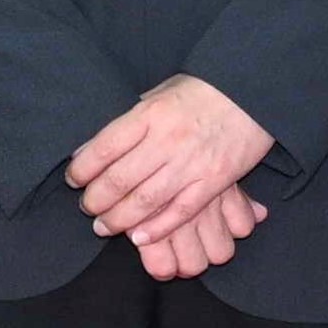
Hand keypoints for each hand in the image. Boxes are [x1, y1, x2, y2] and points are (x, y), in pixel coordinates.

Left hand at [66, 75, 277, 276]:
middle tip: (88, 208)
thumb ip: (131, 120)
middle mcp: (168, 139)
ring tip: (104, 226)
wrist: (253, 90)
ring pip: (145, 201)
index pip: (104, 148)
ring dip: (118, 220)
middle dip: (96, 200)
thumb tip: (91, 147)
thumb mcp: (160, 93)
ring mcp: (192, 162)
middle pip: (120, 179)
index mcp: (150, 113)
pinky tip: (139, 237)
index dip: (82, 169)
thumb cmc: (202, 91)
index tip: (74, 179)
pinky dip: (157, 228)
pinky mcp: (215, 180)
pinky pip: (180, 212)